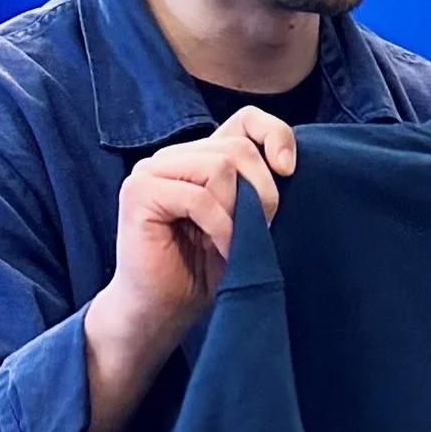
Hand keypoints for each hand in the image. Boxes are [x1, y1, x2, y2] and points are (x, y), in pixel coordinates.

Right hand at [81, 109, 295, 431]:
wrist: (162, 311)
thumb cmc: (206, 272)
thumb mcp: (247, 225)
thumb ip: (258, 190)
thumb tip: (288, 165)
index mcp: (201, 157)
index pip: (245, 120)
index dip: (275, 135)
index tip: (290, 171)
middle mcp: (174, 157)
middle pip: (237, 148)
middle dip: (263, 192)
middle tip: (262, 230)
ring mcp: (152, 170)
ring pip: (219, 167)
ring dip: (240, 211)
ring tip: (237, 242)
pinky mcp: (140, 192)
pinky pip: (198, 197)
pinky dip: (221, 227)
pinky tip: (223, 249)